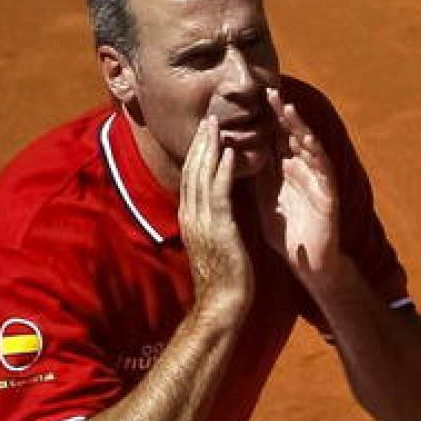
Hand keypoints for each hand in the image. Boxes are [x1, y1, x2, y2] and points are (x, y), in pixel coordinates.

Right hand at [179, 115, 252, 319]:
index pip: (190, 178)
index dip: (196, 154)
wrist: (223, 303)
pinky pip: (220, 193)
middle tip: (208, 118)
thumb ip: (211, 222)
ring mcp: (202, 221)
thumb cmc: (223, 277)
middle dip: (200, 143)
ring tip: (217, 125)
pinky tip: (230, 153)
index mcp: (190, 218)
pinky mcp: (219, 228)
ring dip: (210, 149)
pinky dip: (223, 171)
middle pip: (192, 171)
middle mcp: (191, 216)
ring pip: (202, 177)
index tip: (205, 133)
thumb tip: (215, 208)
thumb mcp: (213, 243)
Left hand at [255, 88, 340, 278]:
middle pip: (290, 135)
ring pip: (308, 146)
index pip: (274, 138)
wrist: (307, 261)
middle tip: (268, 91)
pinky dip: (314, 151)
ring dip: (298, 126)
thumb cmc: (285, 232)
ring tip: (286, 107)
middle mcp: (302, 169)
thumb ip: (254, 175)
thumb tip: (230, 152)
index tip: (250, 98)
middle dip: (281, 114)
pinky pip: (323, 167)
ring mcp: (317, 179)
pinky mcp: (328, 192)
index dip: (264, 118)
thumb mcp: (263, 197)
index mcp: (284, 170)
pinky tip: (304, 138)